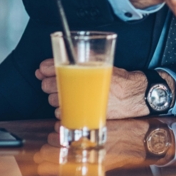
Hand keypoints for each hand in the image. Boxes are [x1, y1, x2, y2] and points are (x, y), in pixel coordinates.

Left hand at [35, 59, 151, 118]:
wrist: (132, 96)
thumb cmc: (119, 80)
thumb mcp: (103, 62)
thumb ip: (83, 59)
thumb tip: (62, 58)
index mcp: (81, 70)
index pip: (53, 67)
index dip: (45, 68)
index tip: (42, 69)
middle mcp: (77, 86)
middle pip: (49, 85)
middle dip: (50, 83)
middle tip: (56, 81)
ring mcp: (77, 102)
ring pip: (53, 101)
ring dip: (56, 97)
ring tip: (69, 93)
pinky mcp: (79, 116)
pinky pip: (60, 114)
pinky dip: (62, 110)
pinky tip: (72, 105)